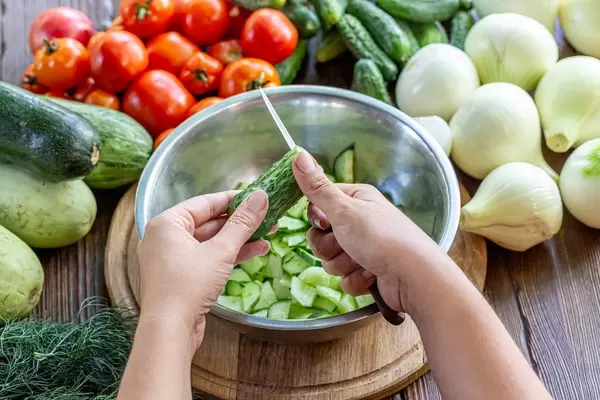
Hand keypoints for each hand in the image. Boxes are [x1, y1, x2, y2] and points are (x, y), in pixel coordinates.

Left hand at [137, 190, 269, 349]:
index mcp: (167, 224)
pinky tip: (256, 251)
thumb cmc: (188, 286)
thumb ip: (242, 223)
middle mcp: (166, 238)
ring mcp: (173, 259)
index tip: (258, 196)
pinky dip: (230, 255)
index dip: (234, 199)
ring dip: (240, 239)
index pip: (205, 202)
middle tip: (268, 217)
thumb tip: (261, 197)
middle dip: (241, 222)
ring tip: (268, 235)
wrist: (169, 331)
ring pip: (211, 242)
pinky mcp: (182, 278)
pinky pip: (208, 258)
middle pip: (210, 222)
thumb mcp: (221, 251)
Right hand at [293, 151, 451, 313]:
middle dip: (329, 247)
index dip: (317, 218)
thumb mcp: (344, 209)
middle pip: (321, 236)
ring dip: (343, 264)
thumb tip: (298, 155)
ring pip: (331, 260)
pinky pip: (345, 278)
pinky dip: (356, 280)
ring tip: (363, 262)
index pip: (318, 205)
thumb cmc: (381, 237)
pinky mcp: (367, 272)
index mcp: (356, 199)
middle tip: (346, 245)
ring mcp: (364, 248)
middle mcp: (360, 221)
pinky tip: (372, 276)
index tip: (325, 223)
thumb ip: (318, 187)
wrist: (414, 277)